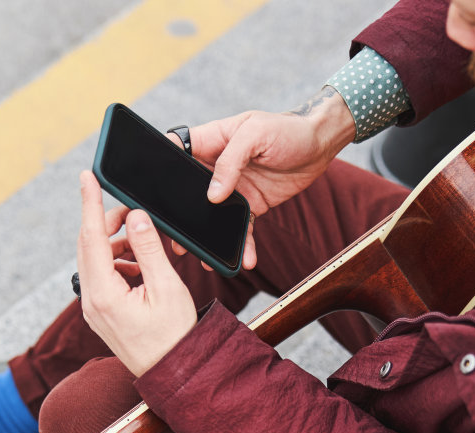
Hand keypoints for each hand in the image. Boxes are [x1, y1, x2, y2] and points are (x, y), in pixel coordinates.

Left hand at [76, 171, 197, 377]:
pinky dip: (118, 262)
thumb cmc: (175, 336)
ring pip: (94, 260)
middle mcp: (90, 301)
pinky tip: (140, 266)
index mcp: (104, 294)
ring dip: (115, 244)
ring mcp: (92, 308)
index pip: (91, 237)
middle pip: (88, 245)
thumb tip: (136, 218)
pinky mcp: (100, 312)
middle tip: (132, 211)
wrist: (174, 374)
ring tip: (143, 243)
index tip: (87, 176)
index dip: (89, 202)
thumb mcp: (166, 288)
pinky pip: (101, 276)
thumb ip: (148, 249)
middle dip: (107, 222)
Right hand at [167, 88, 355, 270]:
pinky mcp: (251, 205)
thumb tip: (213, 194)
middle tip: (176, 241)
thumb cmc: (286, 129)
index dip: (163, 170)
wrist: (320, 145)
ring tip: (204, 260)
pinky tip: (245, 261)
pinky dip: (243, 246)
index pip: (177, 153)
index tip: (154, 194)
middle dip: (182, 217)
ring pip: (214, 217)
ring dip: (209, 239)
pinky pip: (242, 228)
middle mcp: (217, 166)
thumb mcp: (255, 134)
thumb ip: (231, 161)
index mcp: (211, 141)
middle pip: (190, 193)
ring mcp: (234, 188)